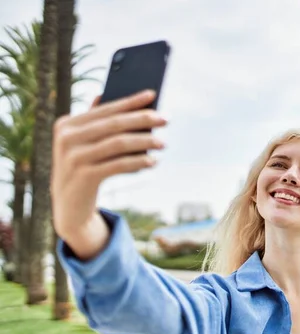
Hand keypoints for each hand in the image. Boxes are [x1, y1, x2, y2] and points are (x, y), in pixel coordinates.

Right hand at [51, 90, 166, 258]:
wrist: (69, 207)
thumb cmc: (83, 168)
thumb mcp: (83, 144)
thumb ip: (95, 123)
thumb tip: (114, 97)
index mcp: (66, 125)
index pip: (105, 109)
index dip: (130, 101)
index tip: (152, 94)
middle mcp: (67, 138)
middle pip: (114, 124)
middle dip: (143, 120)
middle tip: (166, 119)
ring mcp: (74, 158)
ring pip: (118, 143)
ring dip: (145, 142)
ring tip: (163, 144)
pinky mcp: (84, 176)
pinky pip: (118, 165)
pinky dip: (138, 162)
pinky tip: (153, 162)